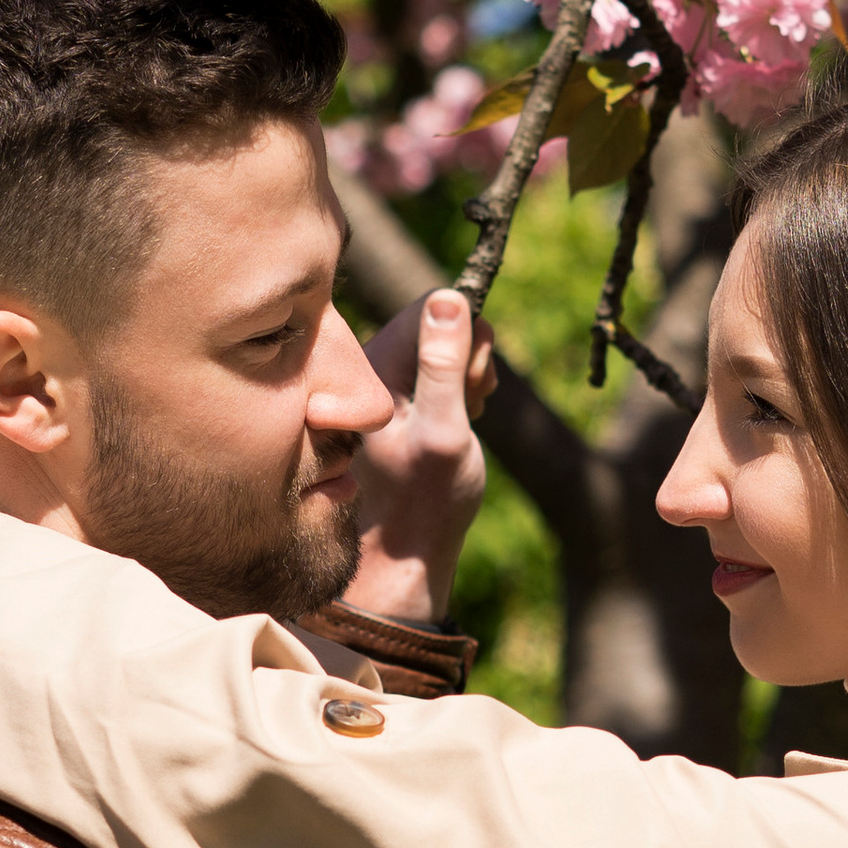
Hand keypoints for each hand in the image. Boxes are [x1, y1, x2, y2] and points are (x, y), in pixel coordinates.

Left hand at [343, 288, 495, 624]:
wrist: (404, 549)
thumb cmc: (426, 497)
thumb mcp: (444, 430)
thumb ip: (443, 366)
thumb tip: (449, 298)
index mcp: (375, 366)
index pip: (430, 308)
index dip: (465, 337)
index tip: (474, 385)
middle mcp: (373, 367)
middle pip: (440, 325)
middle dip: (469, 362)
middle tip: (472, 407)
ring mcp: (386, 385)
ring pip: (445, 349)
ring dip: (468, 381)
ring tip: (464, 421)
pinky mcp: (399, 403)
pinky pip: (440, 374)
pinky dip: (459, 396)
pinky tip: (455, 426)